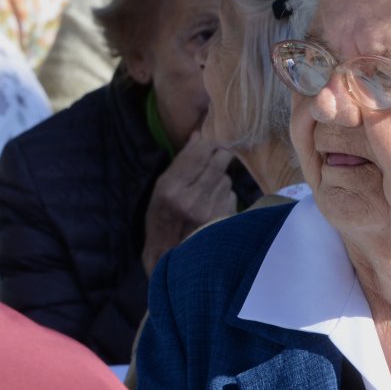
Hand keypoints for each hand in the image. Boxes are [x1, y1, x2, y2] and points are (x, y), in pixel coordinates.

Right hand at [142, 122, 237, 274]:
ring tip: (205, 187)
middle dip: (219, 153)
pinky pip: (231, 193)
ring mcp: (213, 211)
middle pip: (219, 160)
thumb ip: (181, 163)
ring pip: (226, 177)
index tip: (210, 133)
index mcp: (172, 190)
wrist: (171, 256)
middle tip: (215, 151)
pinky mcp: (226, 219)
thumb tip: (200, 136)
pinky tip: (211, 203)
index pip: (199, 152)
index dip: (207, 140)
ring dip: (220, 176)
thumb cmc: (161, 220)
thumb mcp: (160, 189)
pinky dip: (223, 193)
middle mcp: (194, 199)